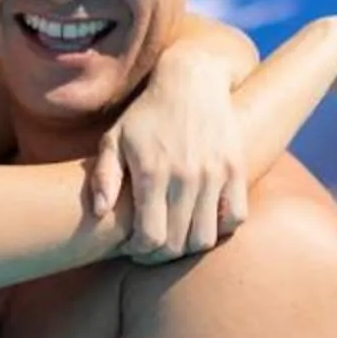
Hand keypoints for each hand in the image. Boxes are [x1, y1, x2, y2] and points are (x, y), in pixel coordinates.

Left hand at [89, 50, 248, 263]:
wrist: (192, 82)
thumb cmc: (146, 114)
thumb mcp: (115, 138)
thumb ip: (104, 176)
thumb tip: (99, 211)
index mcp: (151, 172)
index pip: (150, 237)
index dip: (141, 252)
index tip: (134, 248)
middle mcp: (185, 176)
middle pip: (177, 243)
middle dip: (161, 255)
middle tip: (153, 250)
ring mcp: (214, 174)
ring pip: (206, 237)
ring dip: (189, 246)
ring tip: (176, 239)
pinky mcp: (237, 170)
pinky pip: (235, 218)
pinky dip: (220, 229)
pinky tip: (203, 222)